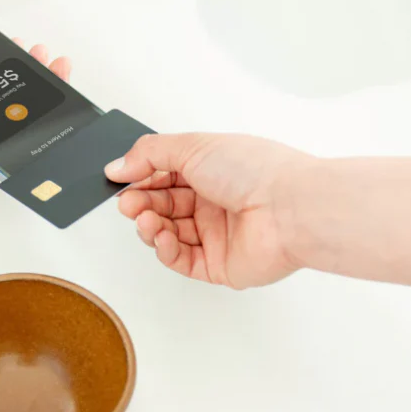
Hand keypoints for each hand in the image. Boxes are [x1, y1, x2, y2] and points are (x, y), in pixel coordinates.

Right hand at [104, 133, 309, 288]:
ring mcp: (217, 234)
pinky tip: (161, 238)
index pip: (163, 175)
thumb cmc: (256, 172)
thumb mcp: (192, 146)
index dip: (140, 178)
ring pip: (168, 233)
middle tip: (127, 204)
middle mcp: (214, 201)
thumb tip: (118, 166)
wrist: (292, 209)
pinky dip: (165, 250)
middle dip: (140, 204)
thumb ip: (149, 154)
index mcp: (211, 169)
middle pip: (163, 205)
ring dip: (150, 227)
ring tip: (146, 220)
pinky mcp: (220, 265)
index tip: (120, 180)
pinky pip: (182, 260)